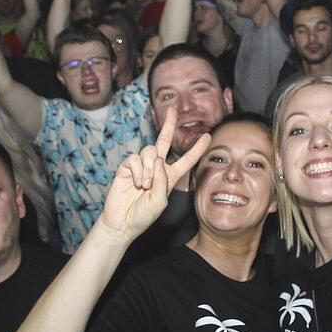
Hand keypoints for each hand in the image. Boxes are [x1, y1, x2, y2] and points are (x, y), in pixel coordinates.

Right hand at [98, 107, 210, 239]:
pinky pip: (135, 159)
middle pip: (164, 140)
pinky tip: (137, 183)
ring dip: (149, 168)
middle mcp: (157, 168)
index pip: (187, 159)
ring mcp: (141, 166)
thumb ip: (162, 180)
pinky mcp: (127, 167)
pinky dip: (138, 171)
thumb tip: (157, 158)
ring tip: (145, 186)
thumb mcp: (160, 201)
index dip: (197, 148)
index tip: (208, 136)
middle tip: (172, 109)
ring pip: (149, 151)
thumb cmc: (143, 216)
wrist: (122, 222)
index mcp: (170, 177)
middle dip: (169, 124)